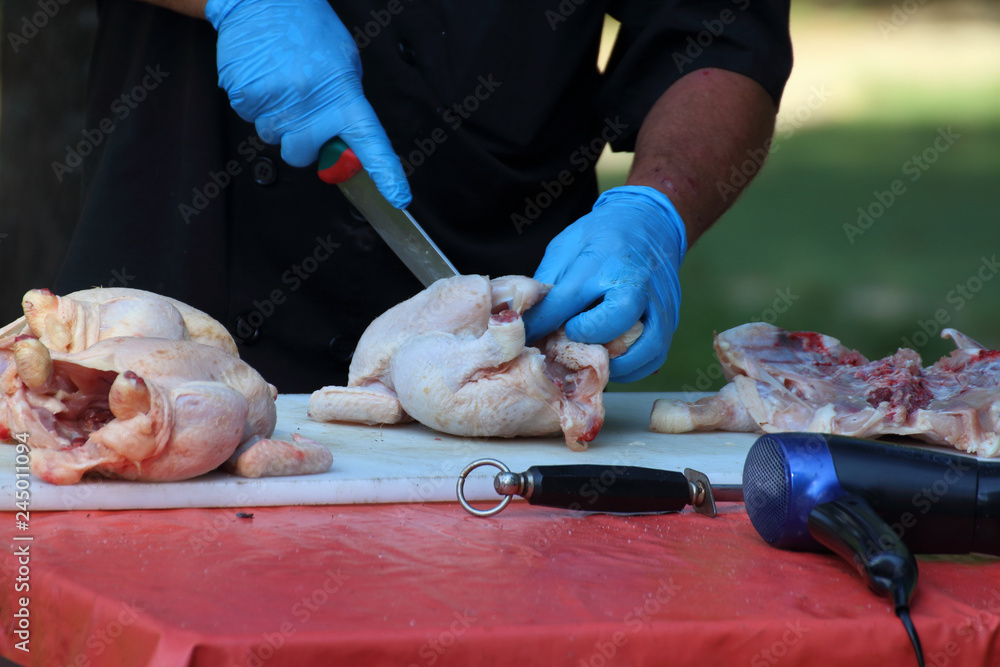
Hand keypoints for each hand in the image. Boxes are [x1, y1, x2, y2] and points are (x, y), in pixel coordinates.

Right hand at [206, 0, 410, 206]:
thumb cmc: (308, 31)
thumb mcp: (343, 64)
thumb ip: (344, 104)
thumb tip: (344, 142)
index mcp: (343, 94)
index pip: (370, 140)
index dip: (385, 172)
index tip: (398, 197)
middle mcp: (311, 101)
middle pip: (300, 155)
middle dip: (299, 143)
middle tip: (300, 113)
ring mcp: (276, 99)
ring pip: (270, 136)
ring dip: (274, 118)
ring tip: (279, 82)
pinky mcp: (244, 93)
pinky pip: (247, 116)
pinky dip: (253, 101)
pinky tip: (262, 76)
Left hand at [522, 186, 686, 382]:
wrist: (650, 221)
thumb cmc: (602, 235)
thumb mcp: (566, 246)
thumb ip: (550, 283)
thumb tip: (530, 322)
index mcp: (603, 258)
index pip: (569, 298)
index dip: (543, 322)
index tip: (530, 334)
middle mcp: (636, 281)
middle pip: (618, 318)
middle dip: (588, 336)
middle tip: (570, 338)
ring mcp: (659, 302)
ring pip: (645, 346)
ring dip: (614, 362)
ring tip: (592, 358)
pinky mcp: (671, 318)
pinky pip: (656, 356)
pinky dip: (633, 368)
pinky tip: (612, 361)